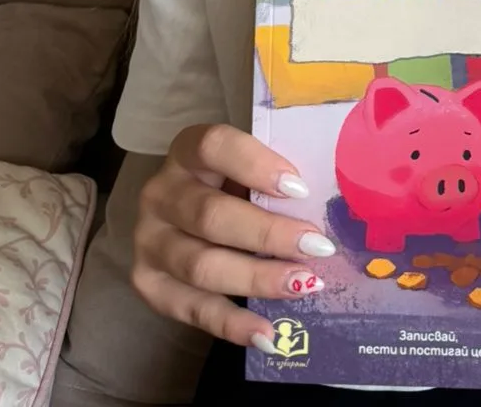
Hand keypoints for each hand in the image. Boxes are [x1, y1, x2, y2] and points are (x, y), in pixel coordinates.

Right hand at [130, 123, 337, 352]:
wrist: (183, 216)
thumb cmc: (232, 184)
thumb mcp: (249, 167)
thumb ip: (276, 177)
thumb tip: (330, 203)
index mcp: (187, 150)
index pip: (214, 147)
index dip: (256, 166)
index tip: (300, 188)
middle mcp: (160, 194)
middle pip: (210, 216)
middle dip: (268, 235)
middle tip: (316, 248)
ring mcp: (150, 241)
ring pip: (201, 267)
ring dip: (256, 279)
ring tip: (303, 285)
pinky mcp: (150, 285)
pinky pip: (192, 310)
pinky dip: (232, 324)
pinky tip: (268, 334)